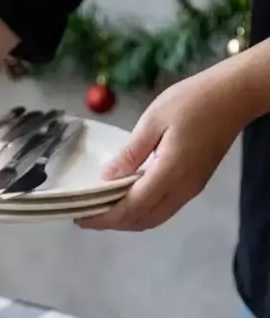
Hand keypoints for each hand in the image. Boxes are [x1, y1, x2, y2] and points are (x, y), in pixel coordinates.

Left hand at [77, 63, 251, 231]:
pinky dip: (141, 212)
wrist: (237, 94)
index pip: (131, 208)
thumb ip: (130, 153)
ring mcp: (191, 189)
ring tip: (102, 211)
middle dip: (112, 223)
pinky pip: (164, 209)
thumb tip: (106, 178)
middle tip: (85, 216)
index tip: (80, 217)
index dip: (104, 217)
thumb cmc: (194, 100)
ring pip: (154, 218)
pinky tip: (126, 201)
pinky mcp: (195, 184)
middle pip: (141, 220)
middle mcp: (182, 188)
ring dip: (127, 220)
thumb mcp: (153, 120)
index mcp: (170, 172)